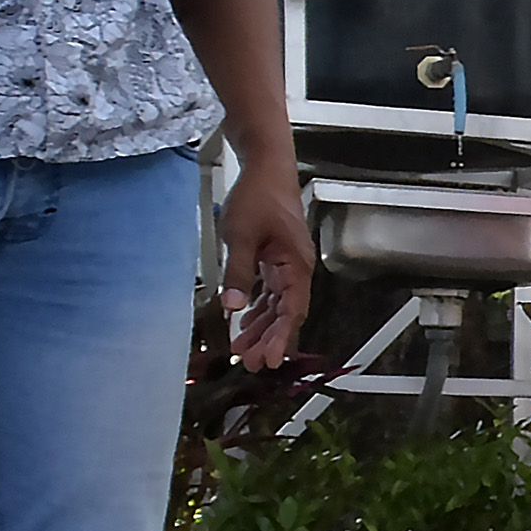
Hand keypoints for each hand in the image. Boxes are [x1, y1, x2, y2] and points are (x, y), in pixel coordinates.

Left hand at [218, 154, 312, 370]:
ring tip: (242, 349)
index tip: (267, 360)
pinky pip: (271, 291)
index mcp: (296, 265)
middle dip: (268, 339)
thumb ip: (238, 274)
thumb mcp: (241, 237)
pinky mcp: (277, 258)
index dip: (280, 338)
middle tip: (248, 363)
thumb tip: (233, 308)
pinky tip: (245, 321)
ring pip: (278, 305)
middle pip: (286, 313)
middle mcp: (297, 269)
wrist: (266, 167)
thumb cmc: (258, 197)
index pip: (292, 311)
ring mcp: (288, 264)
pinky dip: (259, 308)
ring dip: (261, 327)